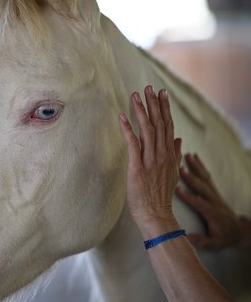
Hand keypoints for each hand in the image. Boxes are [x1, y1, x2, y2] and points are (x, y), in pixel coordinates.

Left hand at [119, 86, 181, 235]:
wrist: (156, 214)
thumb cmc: (161, 196)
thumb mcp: (172, 173)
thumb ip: (175, 155)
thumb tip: (179, 140)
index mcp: (169, 154)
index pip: (168, 126)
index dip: (164, 108)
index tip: (162, 93)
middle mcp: (161, 154)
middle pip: (159, 124)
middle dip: (154, 104)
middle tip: (148, 87)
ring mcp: (150, 160)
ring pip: (147, 130)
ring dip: (141, 111)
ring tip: (136, 96)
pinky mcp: (137, 166)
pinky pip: (132, 144)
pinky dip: (127, 129)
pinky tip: (122, 117)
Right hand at [176, 154, 249, 249]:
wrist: (238, 230)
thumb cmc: (223, 237)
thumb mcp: (214, 244)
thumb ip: (202, 241)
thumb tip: (187, 238)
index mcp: (212, 214)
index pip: (199, 204)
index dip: (189, 197)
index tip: (177, 189)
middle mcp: (213, 201)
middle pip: (201, 187)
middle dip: (190, 178)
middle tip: (179, 168)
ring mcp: (214, 194)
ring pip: (204, 179)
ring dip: (195, 167)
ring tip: (186, 156)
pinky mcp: (214, 191)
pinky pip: (206, 177)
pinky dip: (200, 166)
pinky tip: (194, 158)